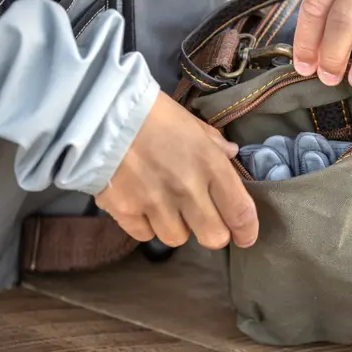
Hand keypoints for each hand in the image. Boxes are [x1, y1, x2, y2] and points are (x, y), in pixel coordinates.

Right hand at [95, 91, 257, 249]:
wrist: (104, 113)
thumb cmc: (155, 115)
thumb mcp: (194, 124)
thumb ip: (214, 145)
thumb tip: (232, 154)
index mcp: (210, 165)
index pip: (240, 211)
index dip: (247, 231)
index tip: (246, 237)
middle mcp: (188, 190)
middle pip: (214, 237)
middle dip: (214, 233)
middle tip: (206, 221)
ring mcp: (156, 204)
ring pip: (177, 238)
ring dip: (178, 227)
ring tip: (169, 207)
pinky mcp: (126, 212)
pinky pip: (145, 235)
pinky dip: (147, 225)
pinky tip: (144, 206)